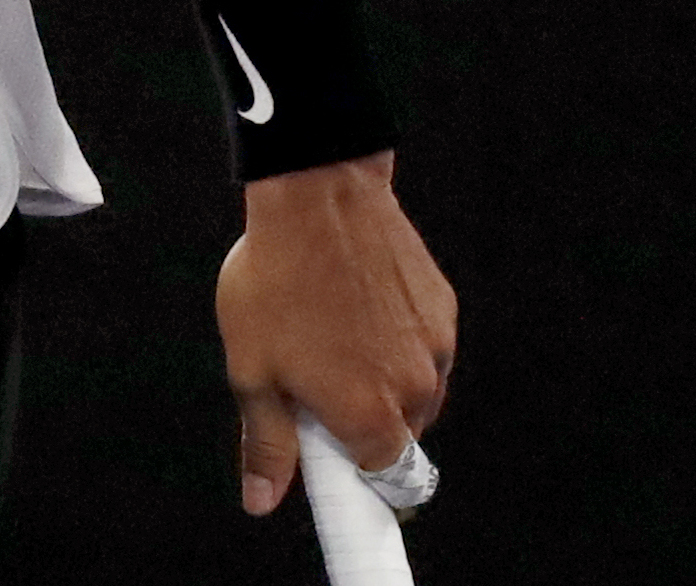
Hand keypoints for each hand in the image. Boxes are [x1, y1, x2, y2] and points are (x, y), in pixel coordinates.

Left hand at [217, 154, 453, 516]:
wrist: (319, 195)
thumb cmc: (276, 281)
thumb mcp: (252, 370)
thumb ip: (266, 444)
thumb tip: (263, 501)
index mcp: (369, 416)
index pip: (387, 484)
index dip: (361, 484)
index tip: (336, 469)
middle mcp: (416, 388)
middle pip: (399, 439)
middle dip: (364, 428)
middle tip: (316, 390)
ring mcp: (436, 345)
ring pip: (416, 393)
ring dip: (384, 386)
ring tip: (335, 340)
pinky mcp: (443, 307)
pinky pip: (426, 349)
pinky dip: (399, 345)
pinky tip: (359, 309)